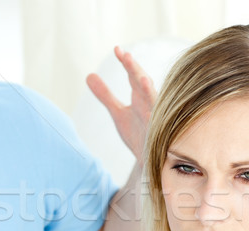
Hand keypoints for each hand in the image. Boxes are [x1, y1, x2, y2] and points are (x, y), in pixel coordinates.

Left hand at [86, 46, 156, 161]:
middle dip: (134, 70)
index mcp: (140, 97)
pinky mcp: (159, 132)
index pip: (133, 75)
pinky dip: (154, 113)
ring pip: (153, 99)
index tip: (116, 49)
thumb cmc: (139, 135)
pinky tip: (148, 106)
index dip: (126, 63)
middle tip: (124, 56)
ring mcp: (156, 117)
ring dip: (145, 86)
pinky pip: (159, 120)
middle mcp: (150, 103)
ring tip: (138, 76)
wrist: (152, 162)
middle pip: (142, 82)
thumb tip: (89, 75)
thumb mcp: (118, 113)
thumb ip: (105, 94)